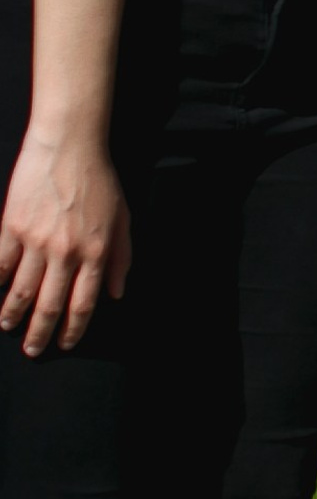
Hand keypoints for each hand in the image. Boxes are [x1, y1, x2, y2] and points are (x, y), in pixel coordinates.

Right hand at [0, 130, 131, 354]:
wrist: (68, 148)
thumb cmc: (100, 183)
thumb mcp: (123, 221)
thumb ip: (121, 259)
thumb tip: (117, 294)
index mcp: (95, 254)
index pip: (83, 304)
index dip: (73, 328)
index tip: (65, 343)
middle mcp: (65, 253)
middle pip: (49, 304)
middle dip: (40, 332)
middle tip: (32, 350)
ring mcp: (35, 241)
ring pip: (21, 290)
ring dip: (12, 313)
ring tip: (7, 326)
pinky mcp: (11, 227)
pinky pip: (0, 264)